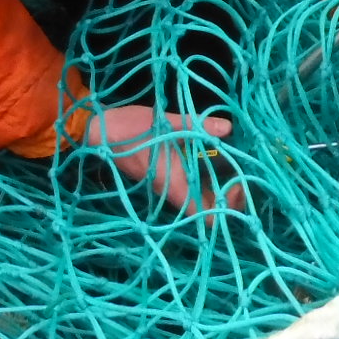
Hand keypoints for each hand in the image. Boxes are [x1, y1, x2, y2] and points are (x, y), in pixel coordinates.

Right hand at [82, 105, 244, 214]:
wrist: (96, 131)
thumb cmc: (129, 129)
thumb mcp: (165, 121)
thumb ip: (197, 125)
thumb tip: (228, 127)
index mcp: (175, 186)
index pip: (207, 216)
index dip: (228, 206)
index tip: (237, 182)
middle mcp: (174, 191)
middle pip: (210, 209)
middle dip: (229, 194)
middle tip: (241, 169)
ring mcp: (169, 185)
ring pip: (201, 196)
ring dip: (219, 183)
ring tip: (233, 159)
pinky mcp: (165, 175)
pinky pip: (191, 183)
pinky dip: (206, 174)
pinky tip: (213, 151)